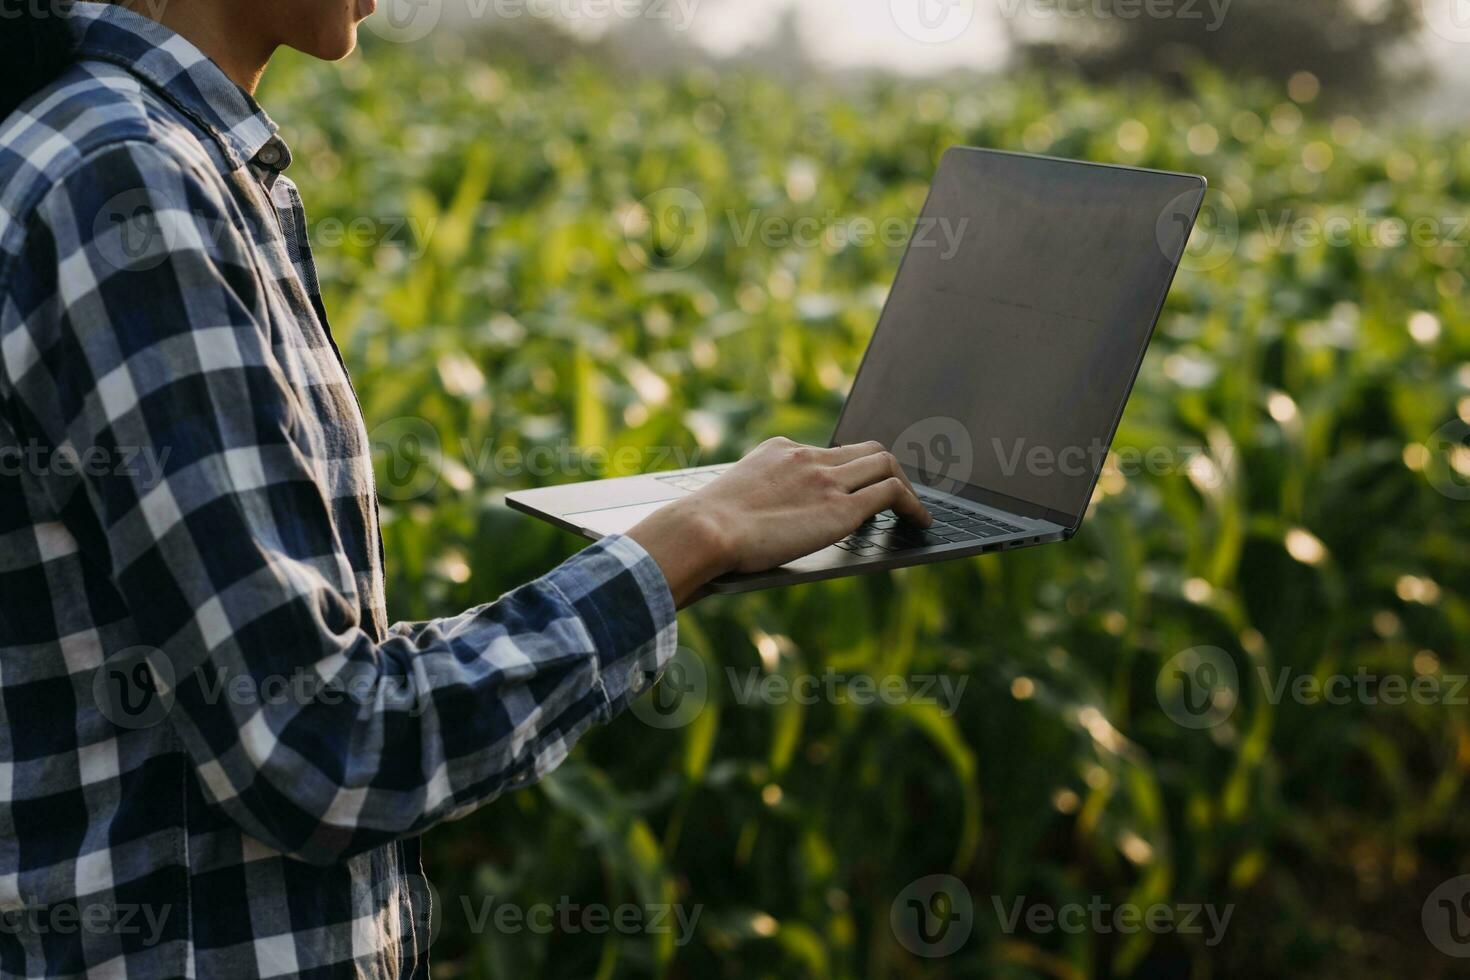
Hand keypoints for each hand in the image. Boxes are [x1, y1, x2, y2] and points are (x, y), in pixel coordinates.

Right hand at [627, 438, 931, 606]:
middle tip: (894, 493)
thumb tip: (751, 528)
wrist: (703, 530)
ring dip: (905, 485)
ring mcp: (826, 479)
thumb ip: (754, 501)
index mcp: (779, 451)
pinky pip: (891, 493)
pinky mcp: (841, 508)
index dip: (848, 470)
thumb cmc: (703, 529)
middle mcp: (807, 457)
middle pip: (865, 449)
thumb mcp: (731, 500)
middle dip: (884, 470)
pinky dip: (913, 505)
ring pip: (885, 464)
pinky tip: (920, 522)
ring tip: (913, 510)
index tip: (855, 486)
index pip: (828, 452)